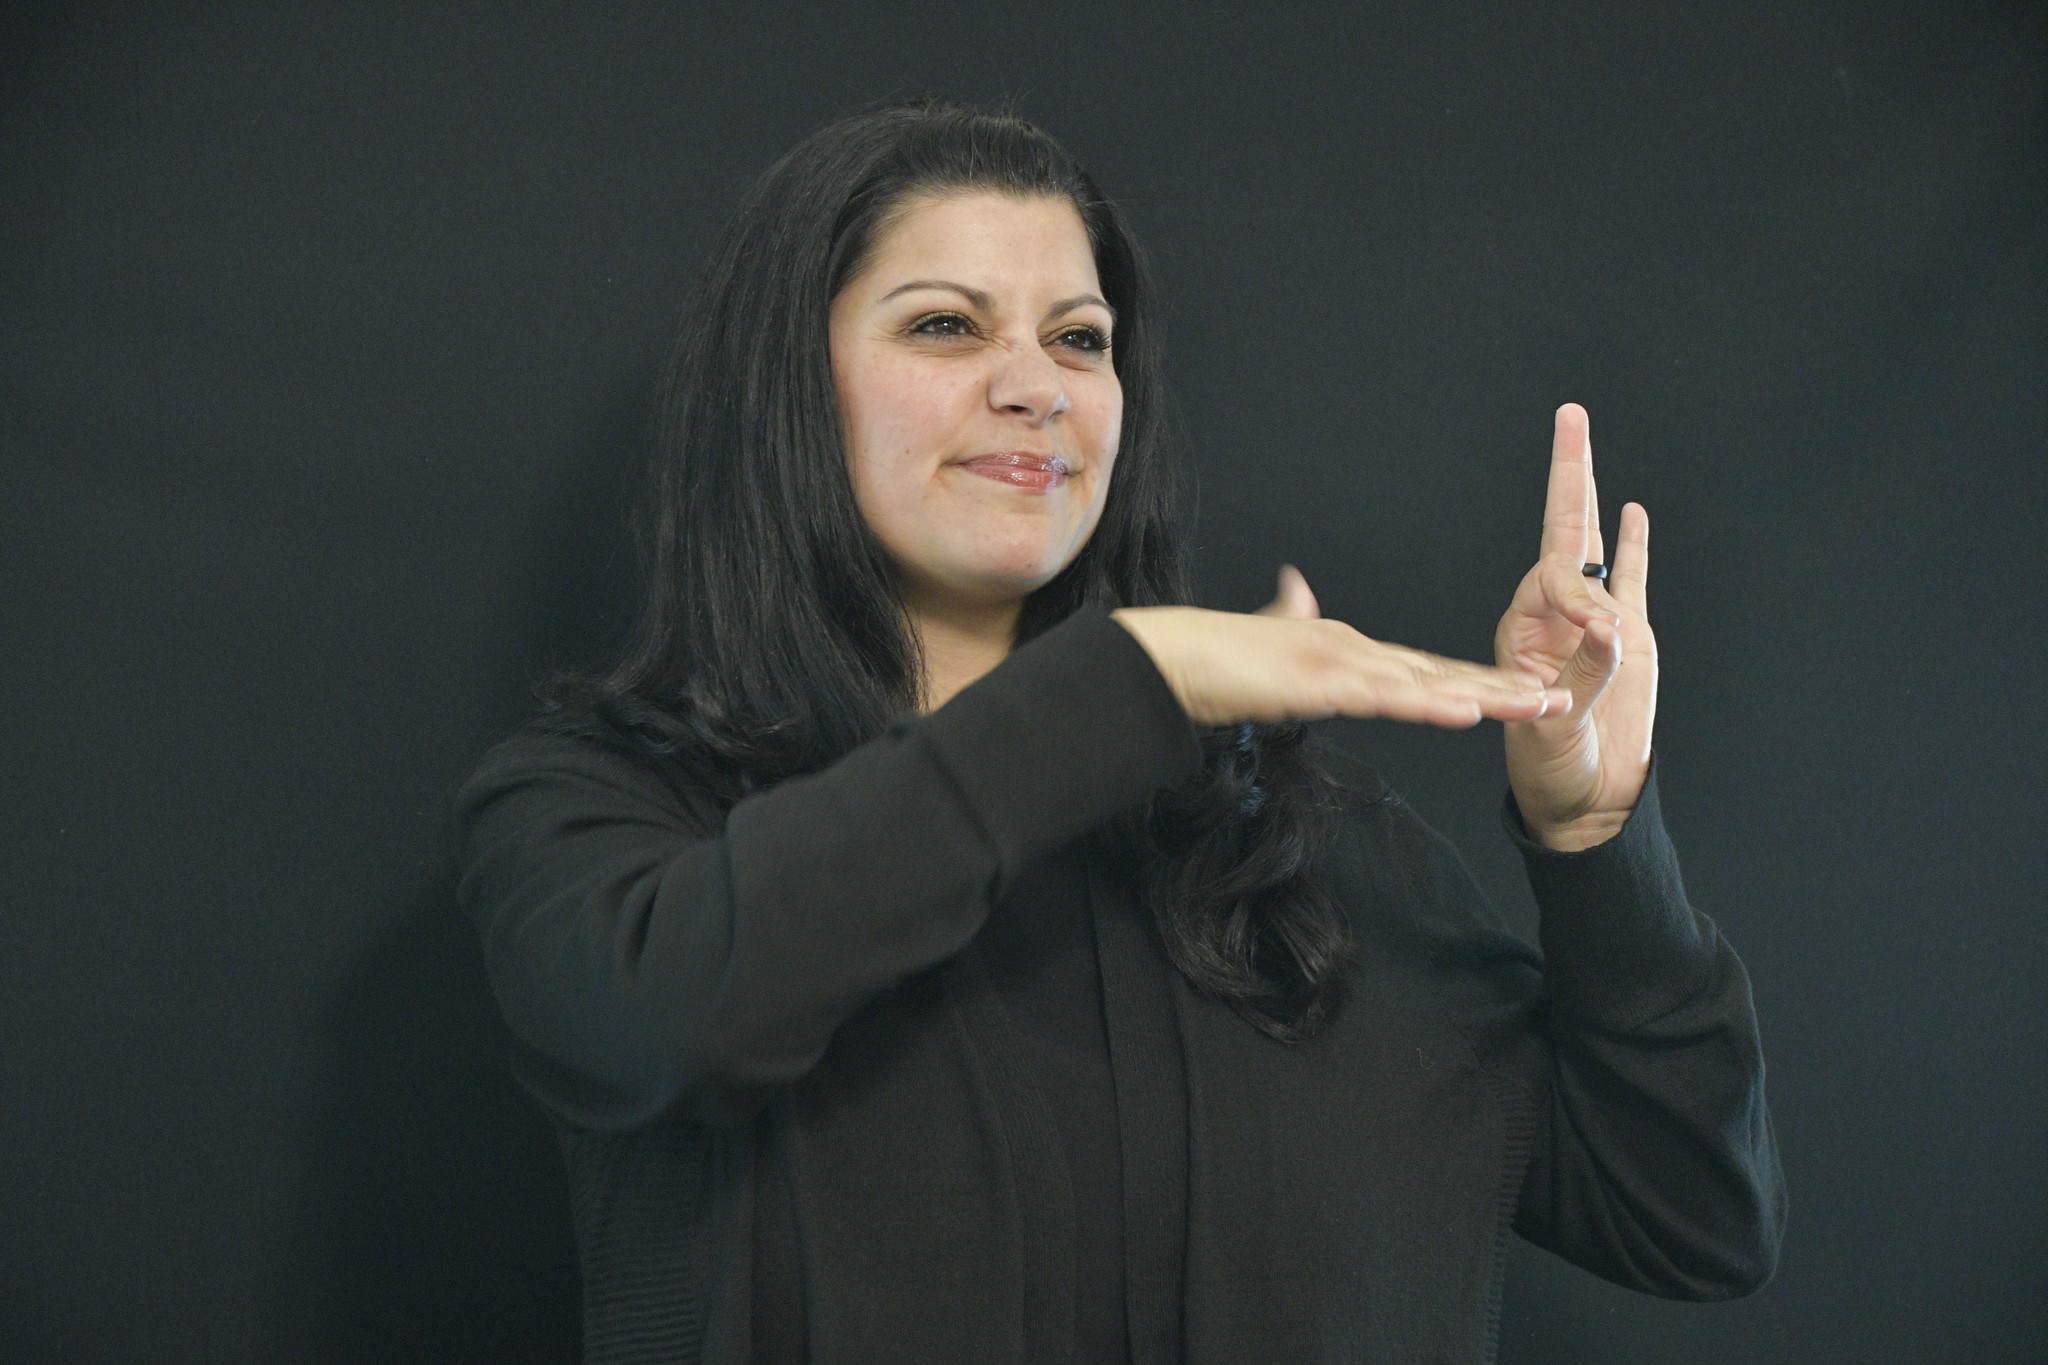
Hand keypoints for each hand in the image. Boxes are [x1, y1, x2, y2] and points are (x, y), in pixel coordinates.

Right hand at [1112, 567, 1572, 730]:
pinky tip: (1467, 711)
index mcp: (1347, 648)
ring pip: (1428, 683)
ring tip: (1540, 707)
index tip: (1520, 691)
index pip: (1424, 670)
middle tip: (1561, 699)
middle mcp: (1355, 649)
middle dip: (1502, 688)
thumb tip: (1294, 585)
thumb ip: (1288, 615)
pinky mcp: (1322, 681)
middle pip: (1442, 674)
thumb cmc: (1216, 655)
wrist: (1175, 656)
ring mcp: (1341, 662)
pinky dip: (1429, 703)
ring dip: (1487, 696)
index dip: (1475, 681)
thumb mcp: (1268, 638)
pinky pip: (1386, 696)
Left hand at [1495, 403, 1657, 850]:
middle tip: (1570, 418)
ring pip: (1593, 546)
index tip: (1605, 633)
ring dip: (1591, 496)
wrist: (1582, 801)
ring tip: (1581, 441)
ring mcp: (1592, 622)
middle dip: (1567, 476)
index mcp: (1523, 632)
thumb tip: (1611, 628)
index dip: (1580, 595)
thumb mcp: (1556, 731)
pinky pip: (1628, 579)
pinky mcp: (1629, 639)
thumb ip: (1584, 679)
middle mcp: (1553, 616)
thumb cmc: (1552, 772)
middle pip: (1563, 532)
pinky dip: (1630, 545)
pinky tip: (1631, 511)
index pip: (1554, 581)